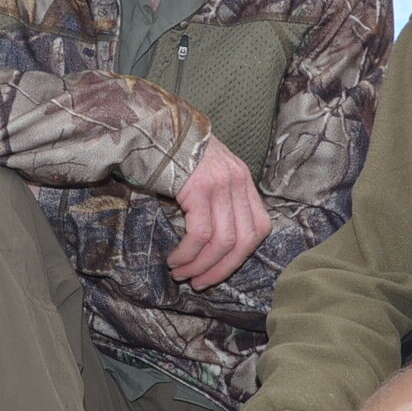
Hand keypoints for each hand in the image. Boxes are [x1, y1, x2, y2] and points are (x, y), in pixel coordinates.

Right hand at [168, 138, 271, 288]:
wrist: (152, 127)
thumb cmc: (173, 156)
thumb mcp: (206, 175)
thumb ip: (217, 201)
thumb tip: (211, 244)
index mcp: (244, 180)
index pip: (259, 228)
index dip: (242, 256)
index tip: (220, 270)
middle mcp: (238, 181)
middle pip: (244, 240)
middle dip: (222, 269)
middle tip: (200, 283)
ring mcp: (221, 184)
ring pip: (222, 241)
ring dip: (201, 265)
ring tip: (181, 274)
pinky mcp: (199, 188)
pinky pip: (199, 234)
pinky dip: (188, 254)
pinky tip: (175, 260)